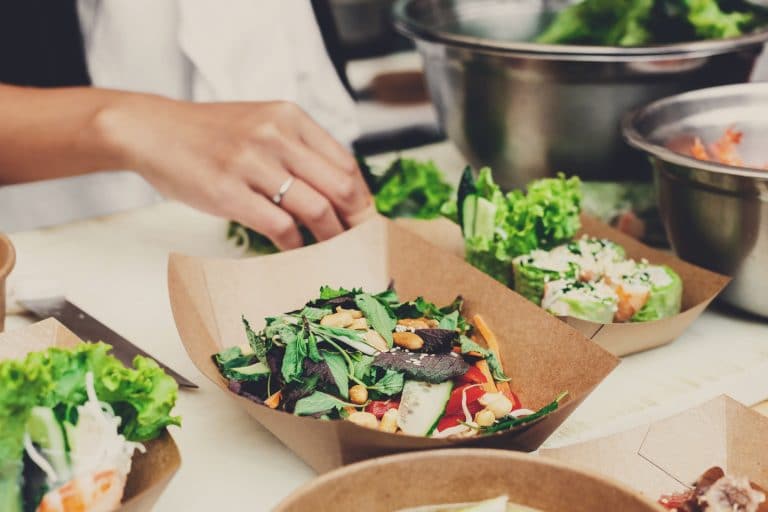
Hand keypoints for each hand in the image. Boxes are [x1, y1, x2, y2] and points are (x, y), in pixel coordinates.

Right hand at [98, 95, 372, 249]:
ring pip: (316, 209)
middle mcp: (276, 135)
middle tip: (361, 244)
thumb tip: (336, 191)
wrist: (151, 130)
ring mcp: (252, 163)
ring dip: (332, 238)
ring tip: (334, 253)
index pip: (346, 163)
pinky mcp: (229, 192)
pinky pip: (281, 226)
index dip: (362, 198)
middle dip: (357, 222)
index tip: (365, 221)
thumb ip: (296, 148)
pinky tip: (296, 252)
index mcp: (289, 117)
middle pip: (341, 187)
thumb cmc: (208, 134)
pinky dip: (296, 246)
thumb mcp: (260, 124)